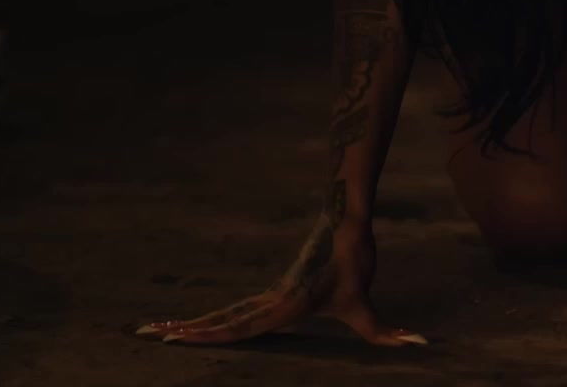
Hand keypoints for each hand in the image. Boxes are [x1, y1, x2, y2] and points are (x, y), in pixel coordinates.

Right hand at [137, 188, 424, 346]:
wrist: (347, 221)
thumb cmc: (355, 260)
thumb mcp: (366, 301)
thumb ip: (386, 331)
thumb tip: (419, 344)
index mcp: (283, 307)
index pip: (239, 327)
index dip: (207, 335)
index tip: (175, 338)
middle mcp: (269, 300)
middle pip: (220, 319)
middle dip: (184, 331)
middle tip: (146, 335)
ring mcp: (270, 294)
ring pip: (225, 312)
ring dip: (192, 323)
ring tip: (157, 329)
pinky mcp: (276, 290)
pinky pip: (238, 308)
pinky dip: (215, 317)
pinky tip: (202, 324)